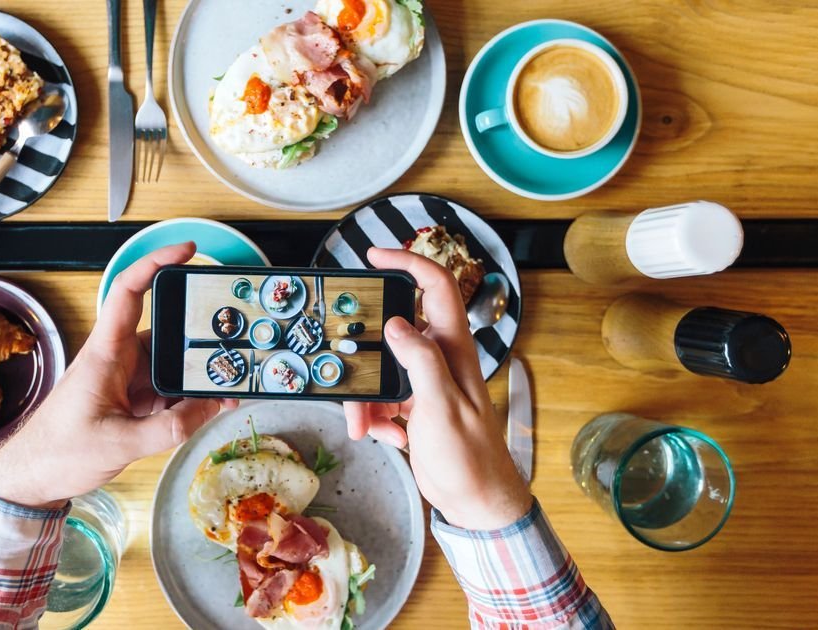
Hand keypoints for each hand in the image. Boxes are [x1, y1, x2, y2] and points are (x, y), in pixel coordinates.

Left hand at [0, 243, 234, 507]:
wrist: (32, 479)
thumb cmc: (58, 454)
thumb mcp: (120, 444)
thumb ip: (169, 428)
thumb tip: (212, 408)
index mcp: (105, 353)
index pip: (129, 291)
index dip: (156, 263)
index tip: (187, 251)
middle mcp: (117, 358)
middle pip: (165, 330)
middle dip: (199, 333)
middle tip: (234, 335)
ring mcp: (125, 379)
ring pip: (171, 363)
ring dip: (197, 373)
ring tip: (232, 379)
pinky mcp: (130, 400)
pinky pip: (167, 389)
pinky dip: (189, 396)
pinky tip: (212, 406)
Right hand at [343, 248, 530, 529]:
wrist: (475, 501)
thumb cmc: (470, 456)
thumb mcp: (441, 407)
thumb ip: (421, 361)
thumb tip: (397, 324)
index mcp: (454, 349)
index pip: (436, 287)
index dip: (408, 263)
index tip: (375, 256)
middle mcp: (440, 359)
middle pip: (394, 333)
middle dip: (365, 353)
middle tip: (342, 364)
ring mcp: (426, 383)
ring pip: (382, 371)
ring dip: (366, 397)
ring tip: (363, 425)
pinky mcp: (415, 407)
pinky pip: (383, 399)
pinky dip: (376, 417)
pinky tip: (384, 436)